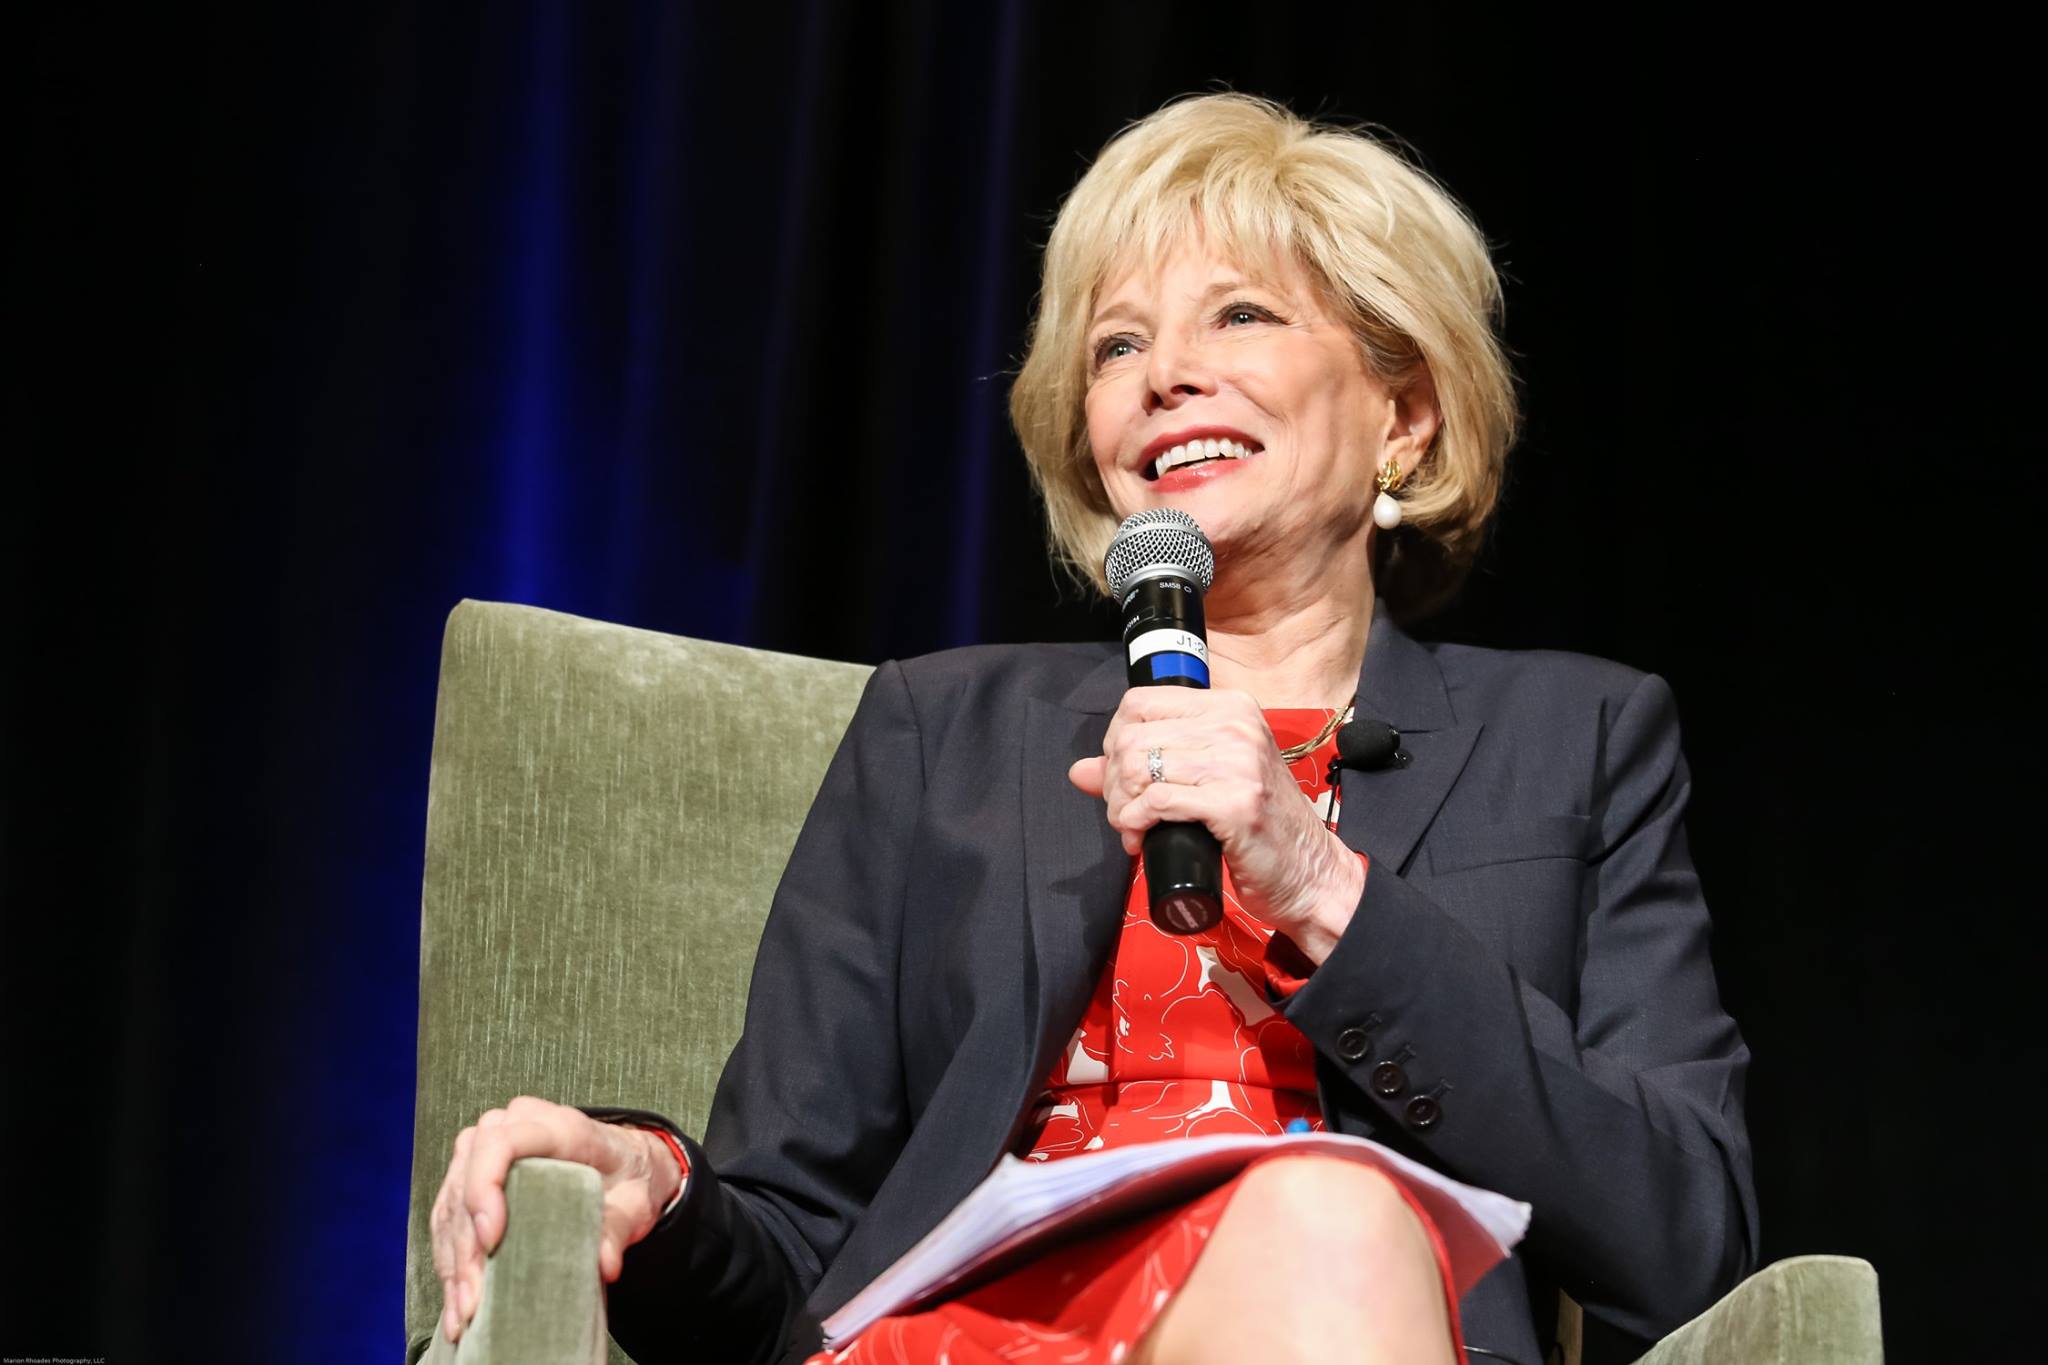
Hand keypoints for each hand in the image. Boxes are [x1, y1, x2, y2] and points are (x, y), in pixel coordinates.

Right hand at [429, 1095, 682, 1344]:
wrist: (626, 1165)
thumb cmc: (628, 1178)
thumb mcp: (637, 1202)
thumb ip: (619, 1229)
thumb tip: (605, 1264)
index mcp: (558, 1126)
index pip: (501, 1142)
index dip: (485, 1188)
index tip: (491, 1240)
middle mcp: (513, 1127)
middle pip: (467, 1177)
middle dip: (466, 1245)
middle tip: (475, 1299)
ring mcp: (487, 1147)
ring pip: (452, 1201)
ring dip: (453, 1259)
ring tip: (464, 1311)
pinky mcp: (474, 1173)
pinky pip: (448, 1213)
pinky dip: (449, 1258)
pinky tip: (456, 1298)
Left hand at [1067, 687, 1363, 953]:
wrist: (1310, 873)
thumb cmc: (1257, 827)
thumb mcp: (1205, 782)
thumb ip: (1146, 769)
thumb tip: (1079, 770)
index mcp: (1230, 707)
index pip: (1139, 702)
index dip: (1115, 741)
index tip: (1121, 778)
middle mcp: (1235, 725)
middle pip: (1132, 737)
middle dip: (1114, 782)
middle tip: (1124, 813)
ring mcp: (1238, 762)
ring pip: (1139, 768)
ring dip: (1121, 807)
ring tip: (1132, 829)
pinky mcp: (1235, 802)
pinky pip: (1157, 801)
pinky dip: (1135, 823)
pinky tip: (1141, 840)